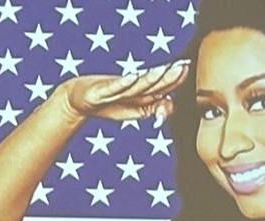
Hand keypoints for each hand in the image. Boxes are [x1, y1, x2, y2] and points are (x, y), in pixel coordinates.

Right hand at [60, 59, 188, 122]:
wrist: (78, 101)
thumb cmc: (108, 104)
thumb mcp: (136, 111)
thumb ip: (156, 108)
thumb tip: (171, 107)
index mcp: (141, 91)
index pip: (162, 84)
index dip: (174, 78)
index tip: (186, 68)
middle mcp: (130, 87)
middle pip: (152, 82)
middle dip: (167, 75)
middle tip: (181, 65)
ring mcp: (115, 89)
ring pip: (135, 84)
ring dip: (149, 77)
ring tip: (162, 70)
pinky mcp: (100, 91)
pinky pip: (114, 87)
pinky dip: (123, 82)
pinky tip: (132, 77)